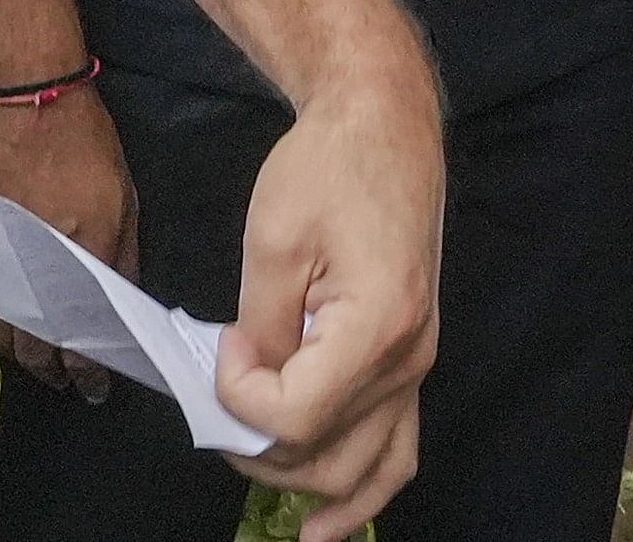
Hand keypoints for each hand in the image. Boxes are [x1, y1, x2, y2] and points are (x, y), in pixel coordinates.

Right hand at [0, 84, 137, 398]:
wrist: (23, 95)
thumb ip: (122, 257)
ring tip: (30, 357)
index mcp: (78, 259)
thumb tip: (124, 303)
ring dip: (16, 344)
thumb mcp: (123, 200)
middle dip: (46, 368)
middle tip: (59, 382)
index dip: (85, 371)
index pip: (78, 339)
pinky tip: (3, 316)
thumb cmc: (83, 141)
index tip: (91, 388)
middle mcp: (32, 265)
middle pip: (31, 341)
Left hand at [216, 81, 441, 541]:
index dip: (239, 396)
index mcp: (378, 329)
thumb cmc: (326, 171)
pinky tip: (329, 525)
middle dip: (259, 445)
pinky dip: (363, 490)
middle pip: (327, 453)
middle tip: (216, 401)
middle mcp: (409, 361)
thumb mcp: (274, 242)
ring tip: (251, 469)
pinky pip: (396, 448)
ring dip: (303, 479)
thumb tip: (248, 384)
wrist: (382, 130)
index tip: (221, 348)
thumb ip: (262, 327)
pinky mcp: (409, 360)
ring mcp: (417, 366)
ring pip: (367, 467)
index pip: (294, 413)